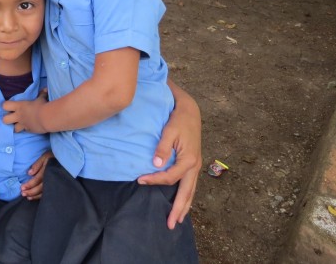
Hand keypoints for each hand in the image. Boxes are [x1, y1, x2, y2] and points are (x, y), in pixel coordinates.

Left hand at [2, 89, 47, 132]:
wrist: (47, 118)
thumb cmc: (42, 106)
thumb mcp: (41, 98)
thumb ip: (41, 94)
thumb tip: (45, 89)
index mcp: (19, 106)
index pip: (5, 105)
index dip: (5, 106)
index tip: (9, 106)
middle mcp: (19, 116)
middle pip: (5, 120)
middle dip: (7, 119)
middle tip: (13, 117)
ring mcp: (23, 124)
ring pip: (14, 129)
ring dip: (17, 127)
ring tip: (21, 124)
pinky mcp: (29, 130)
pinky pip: (25, 131)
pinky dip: (27, 129)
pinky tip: (31, 127)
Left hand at [20, 151, 52, 199]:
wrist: (65, 160)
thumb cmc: (53, 157)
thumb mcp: (45, 157)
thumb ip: (37, 164)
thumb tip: (29, 173)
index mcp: (47, 171)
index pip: (37, 180)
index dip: (29, 184)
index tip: (22, 188)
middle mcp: (51, 178)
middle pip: (40, 188)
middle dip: (31, 192)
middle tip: (23, 194)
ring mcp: (54, 183)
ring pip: (44, 192)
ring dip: (35, 195)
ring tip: (28, 197)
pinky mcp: (56, 186)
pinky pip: (48, 192)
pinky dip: (41, 196)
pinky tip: (35, 197)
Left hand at [137, 95, 201, 229]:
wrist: (190, 111)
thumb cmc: (178, 120)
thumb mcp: (169, 131)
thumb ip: (162, 148)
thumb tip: (155, 165)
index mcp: (188, 159)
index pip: (169, 177)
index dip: (154, 180)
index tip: (139, 180)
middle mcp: (194, 166)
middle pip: (186, 193)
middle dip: (178, 209)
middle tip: (170, 224)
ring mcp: (195, 166)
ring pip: (191, 191)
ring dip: (185, 206)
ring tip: (178, 220)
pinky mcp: (193, 164)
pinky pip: (190, 185)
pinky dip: (187, 196)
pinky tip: (183, 203)